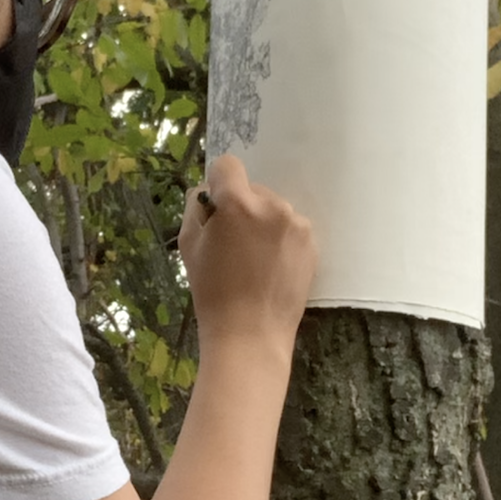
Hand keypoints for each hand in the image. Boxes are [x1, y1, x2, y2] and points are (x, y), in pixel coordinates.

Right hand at [177, 154, 316, 358]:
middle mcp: (272, 205)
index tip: (215, 206)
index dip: (217, 182)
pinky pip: (290, 227)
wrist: (251, 334)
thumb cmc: (211, 292)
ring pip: (272, 209)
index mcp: (237, 203)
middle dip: (241, 207)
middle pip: (252, 189)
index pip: (227, 165)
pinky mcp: (312, 243)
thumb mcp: (188, 245)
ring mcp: (297, 224)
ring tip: (253, 259)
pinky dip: (280, 239)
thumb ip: (195, 207)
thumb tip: (208, 191)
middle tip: (232, 244)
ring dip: (262, 223)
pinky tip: (271, 266)